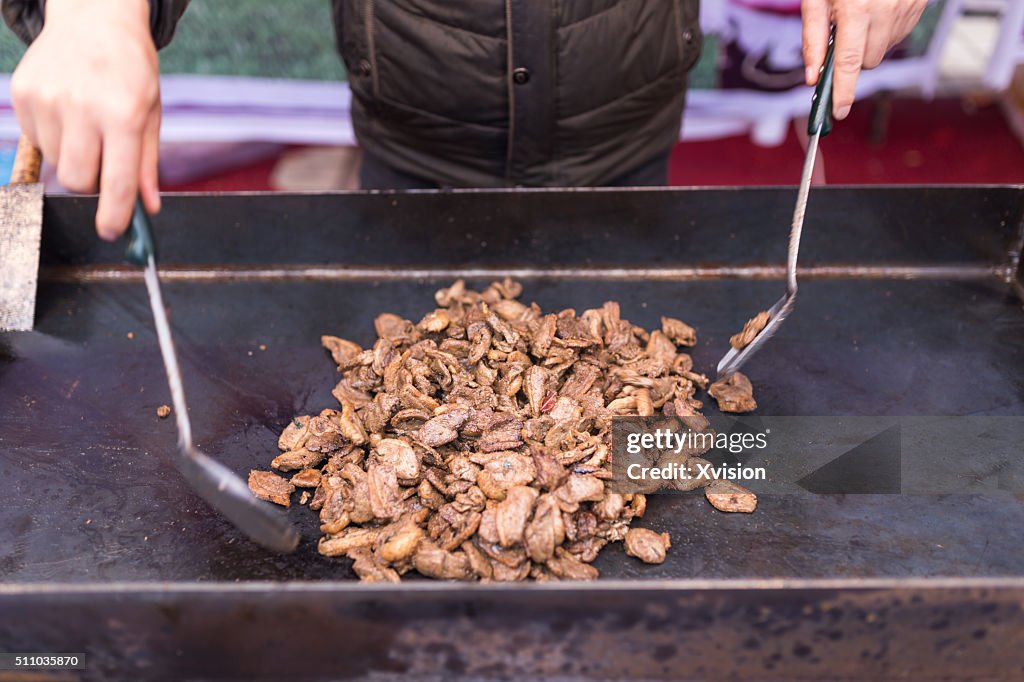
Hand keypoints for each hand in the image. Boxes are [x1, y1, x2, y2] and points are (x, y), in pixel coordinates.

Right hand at [10, 0, 161, 239]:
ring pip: (58, 163)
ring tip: (88, 126)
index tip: (111, 232)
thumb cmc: (130, 69)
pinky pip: (38, 141)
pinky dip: (55, 137)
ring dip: (74, 158)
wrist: (94, 17)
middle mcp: (81, 108)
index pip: (117, 182)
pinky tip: (68, 111)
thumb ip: (147, 164)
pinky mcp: (23, 94)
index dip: (114, 214)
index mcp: (122, 115)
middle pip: (78, 180)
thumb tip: (148, 208)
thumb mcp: (150, 113)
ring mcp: (47, 100)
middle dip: (92, 185)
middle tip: (105, 165)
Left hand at [802, 0, 925, 119]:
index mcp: (857, 9)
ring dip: (870, 42)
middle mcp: (886, 11)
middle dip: (853, 57)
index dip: (843, 92)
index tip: (837, 112)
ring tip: (863, 12)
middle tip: (844, 34)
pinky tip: (879, 7)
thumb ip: (813, 38)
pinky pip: (899, 34)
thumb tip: (812, 77)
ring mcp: (907, 9)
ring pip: (883, 50)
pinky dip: (886, 29)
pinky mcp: (919, 5)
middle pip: (868, 62)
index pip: (850, 63)